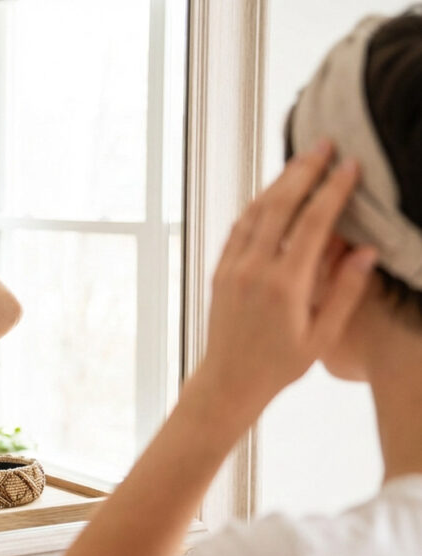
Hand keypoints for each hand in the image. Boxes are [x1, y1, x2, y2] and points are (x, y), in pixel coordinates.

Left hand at [198, 140, 376, 413]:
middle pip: (279, 206)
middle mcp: (254, 270)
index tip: (349, 165)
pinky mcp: (220, 271)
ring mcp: (232, 268)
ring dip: (278, 182)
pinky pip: (238, 228)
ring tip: (301, 160)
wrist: (229, 380)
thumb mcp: (323, 337)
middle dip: (303, 171)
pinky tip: (271, 194)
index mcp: (285, 285)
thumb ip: (345, 292)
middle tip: (324, 143)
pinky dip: (256, 206)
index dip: (332, 190)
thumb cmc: (280, 365)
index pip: (312, 223)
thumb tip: (367, 251)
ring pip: (255, 212)